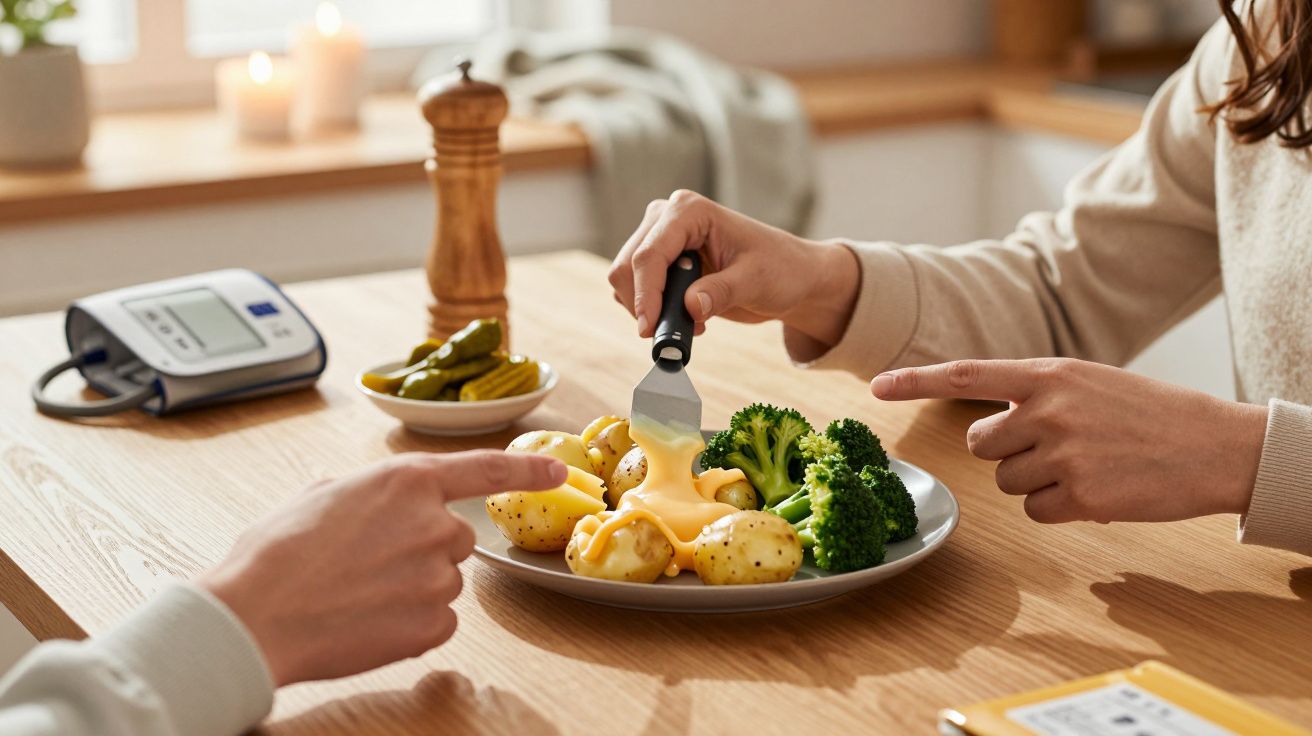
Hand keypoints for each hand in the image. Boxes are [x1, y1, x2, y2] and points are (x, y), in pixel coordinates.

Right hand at [198, 451, 565, 685]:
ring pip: (443, 581)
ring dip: (413, 587)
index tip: (559, 472)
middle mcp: (433, 524)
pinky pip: (440, 621)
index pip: (485, 469)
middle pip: (454, 538)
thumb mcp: (321, 495)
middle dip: (420, 549)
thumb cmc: (276, 554)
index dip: (527, 470)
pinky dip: (412, 623)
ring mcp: (438, 576)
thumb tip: (372, 503)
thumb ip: (368, 491)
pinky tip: (369, 620)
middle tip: (368, 564)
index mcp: (406, 482)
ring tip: (358, 594)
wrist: (257, 615)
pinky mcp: (434, 623)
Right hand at [607, 189, 859, 348]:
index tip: (650, 331)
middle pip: (627, 266)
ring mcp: (660, 239)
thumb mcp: (756, 282)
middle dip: (644, 305)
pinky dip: (653, 311)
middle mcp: (666, 218)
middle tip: (676, 334)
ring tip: (695, 323)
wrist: (791, 277)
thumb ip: (721, 292)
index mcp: (688, 211)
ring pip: (624, 280)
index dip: (644, 295)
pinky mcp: (660, 262)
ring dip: (650, 310)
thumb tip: (689, 307)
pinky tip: (689, 317)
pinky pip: (634, 290)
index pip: (649, 254)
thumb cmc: (781, 270)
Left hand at [871, 358, 1267, 522]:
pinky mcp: (1079, 497)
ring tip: (1086, 466)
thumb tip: (988, 422)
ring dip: (1036, 482)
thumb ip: (1036, 393)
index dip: (915, 381)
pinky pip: (1035, 511)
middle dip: (1006, 452)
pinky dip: (1058, 509)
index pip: (966, 374)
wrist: (1215, 445)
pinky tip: (1095, 491)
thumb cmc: (1148, 414)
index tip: (875, 386)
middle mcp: (1047, 410)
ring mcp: (1062, 454)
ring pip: (1005, 481)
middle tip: (1056, 448)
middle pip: (980, 443)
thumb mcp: (1089, 383)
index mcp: (1048, 374)